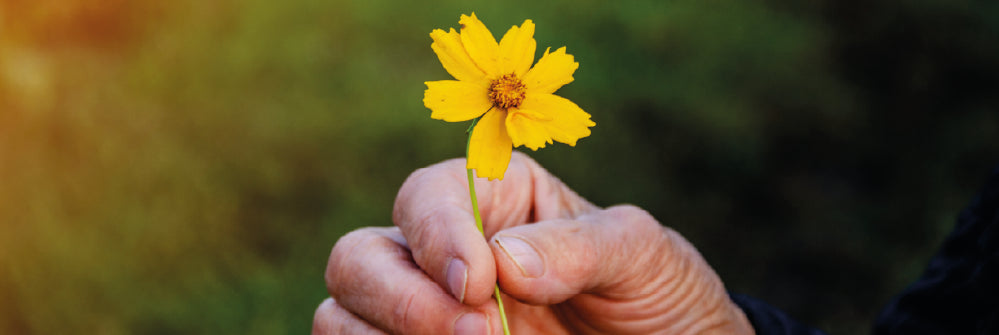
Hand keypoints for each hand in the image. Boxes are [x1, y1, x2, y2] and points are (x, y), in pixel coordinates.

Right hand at [313, 152, 754, 333]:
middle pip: (357, 260)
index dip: (435, 236)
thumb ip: (578, 246)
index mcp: (488, 200)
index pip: (424, 197)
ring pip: (341, 318)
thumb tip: (503, 262)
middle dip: (399, 301)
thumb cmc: (654, 290)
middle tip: (478, 334)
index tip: (478, 284)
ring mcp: (427, 316)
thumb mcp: (639, 253)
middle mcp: (442, 256)